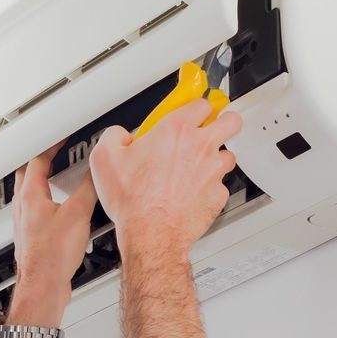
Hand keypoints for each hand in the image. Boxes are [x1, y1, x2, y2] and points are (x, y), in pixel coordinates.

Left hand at [10, 142, 97, 325]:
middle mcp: (23, 207)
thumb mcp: (78, 214)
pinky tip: (63, 212)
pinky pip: (37, 211)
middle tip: (57, 154)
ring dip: (45, 182)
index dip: (52, 146)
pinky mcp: (32, 237)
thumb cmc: (52, 257)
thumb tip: (97, 170)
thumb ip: (88, 187)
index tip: (63, 139)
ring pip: (31, 193)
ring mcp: (25, 223)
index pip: (38, 160)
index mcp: (30, 196)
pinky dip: (49, 203)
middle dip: (43, 161)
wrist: (44, 288)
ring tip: (61, 179)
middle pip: (28, 174)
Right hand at [89, 99, 241, 257]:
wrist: (151, 234)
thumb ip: (114, 136)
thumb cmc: (134, 201)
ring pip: (228, 154)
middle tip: (211, 128)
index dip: (195, 106)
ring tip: (199, 164)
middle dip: (223, 121)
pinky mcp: (218, 194)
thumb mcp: (105, 158)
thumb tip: (120, 135)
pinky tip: (195, 191)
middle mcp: (200, 147)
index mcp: (175, 131)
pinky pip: (221, 184)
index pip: (200, 103)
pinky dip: (211, 186)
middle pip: (231, 120)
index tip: (191, 109)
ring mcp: (213, 171)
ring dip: (216, 156)